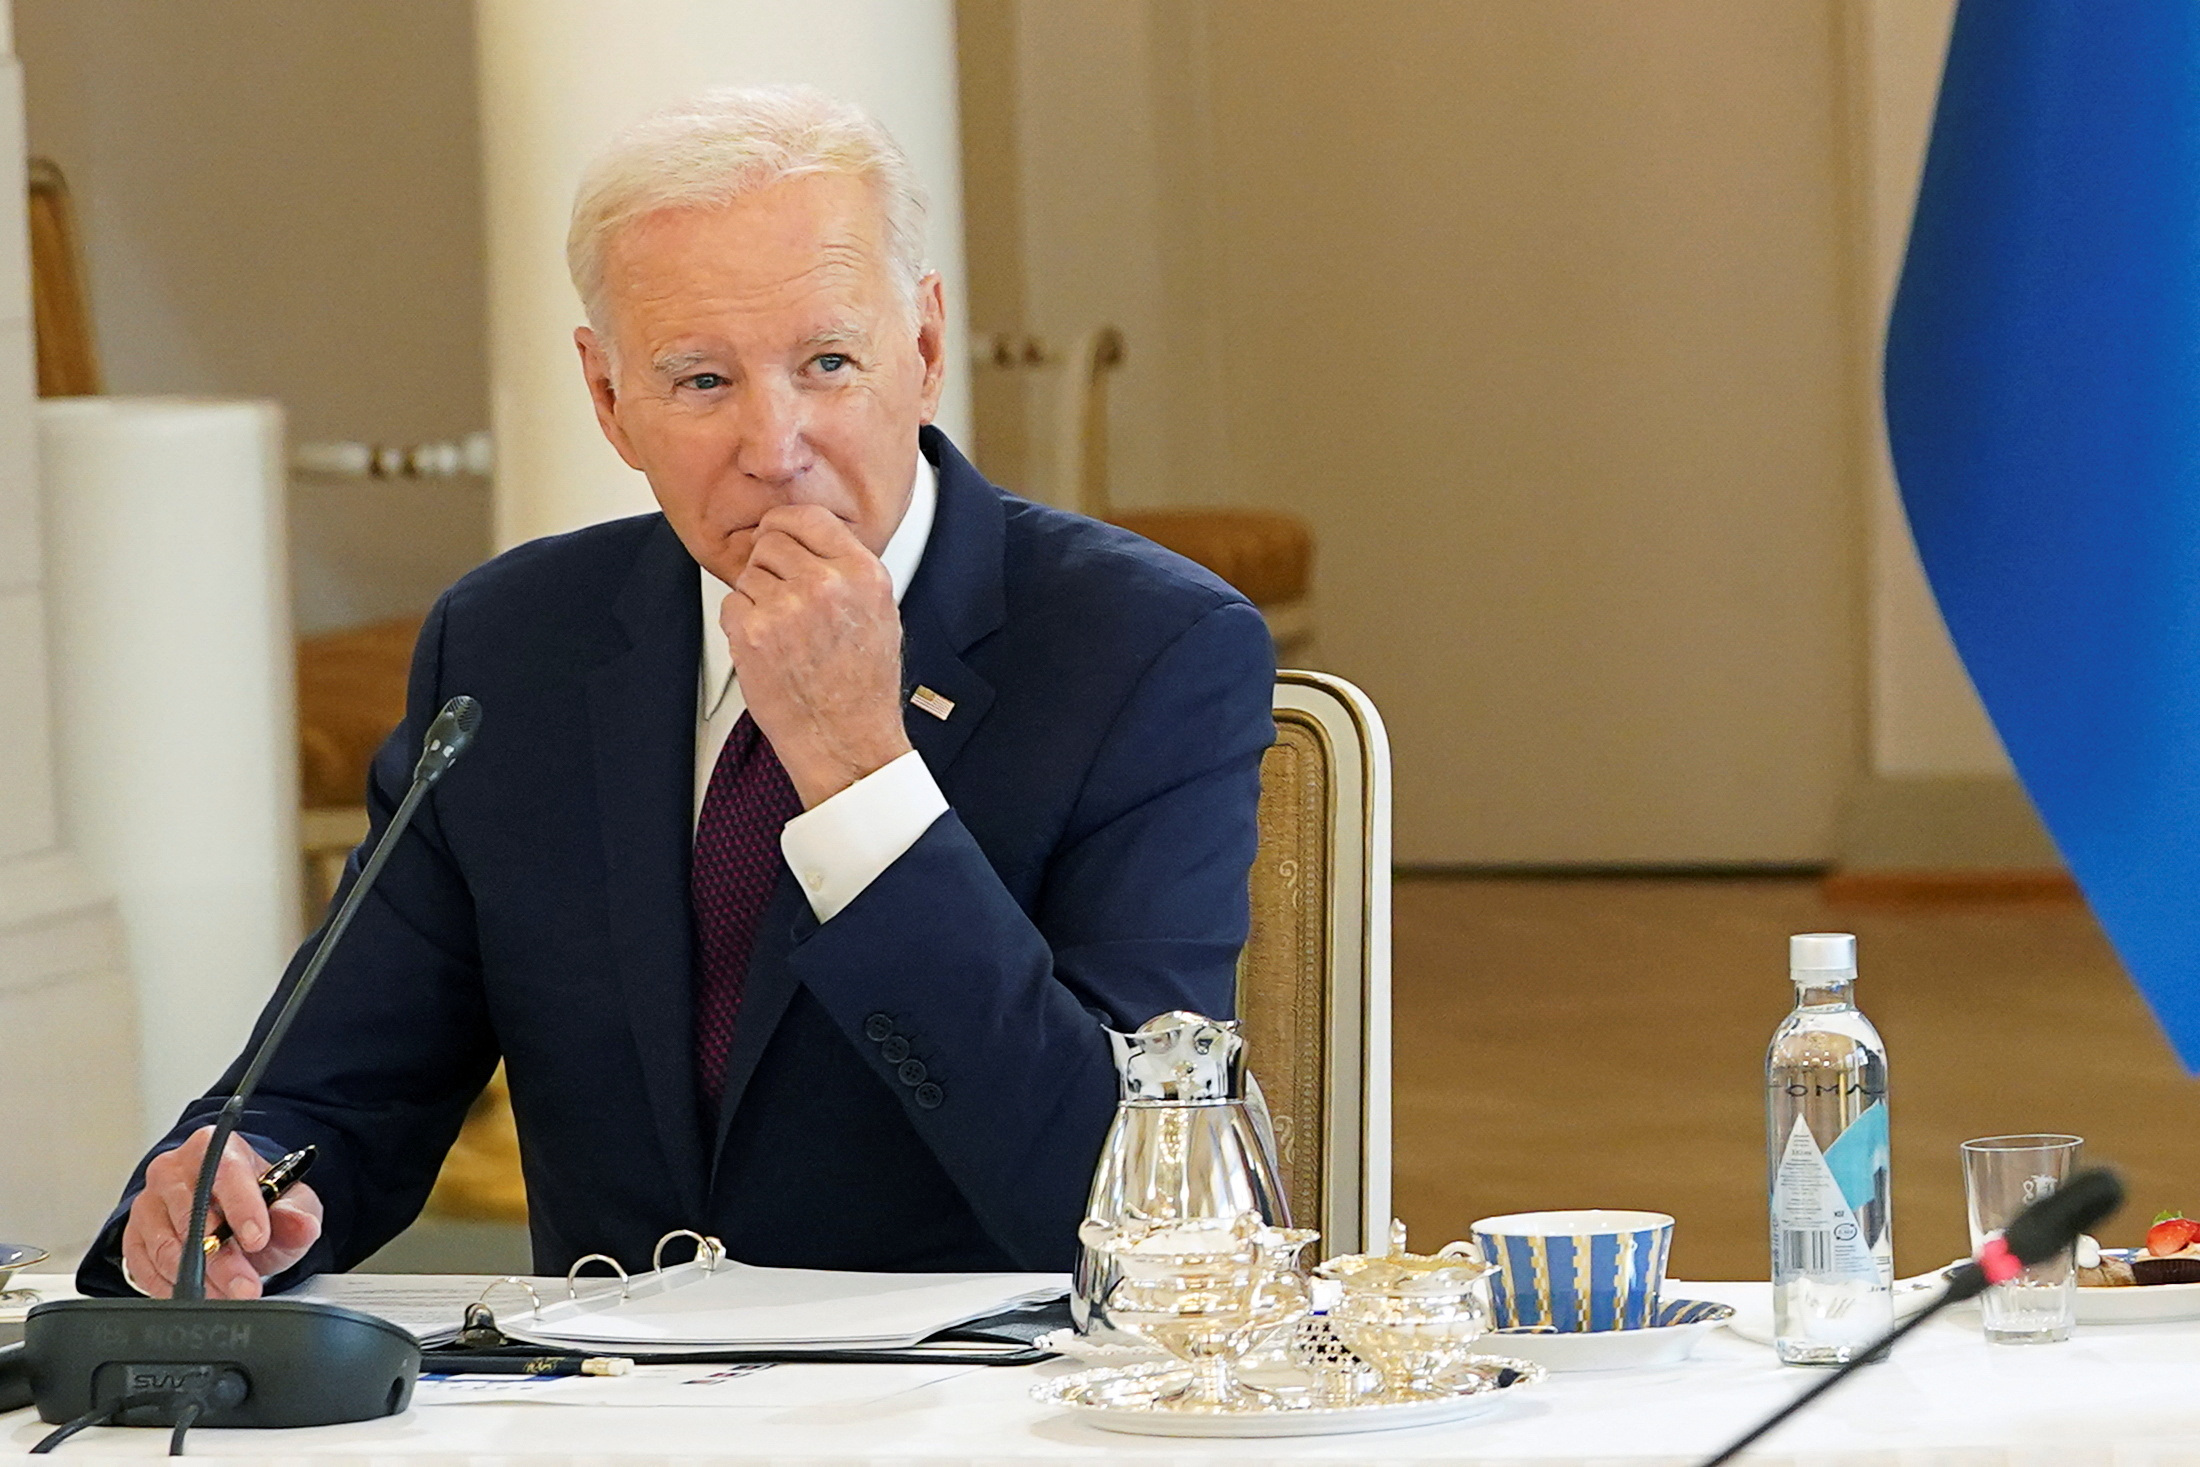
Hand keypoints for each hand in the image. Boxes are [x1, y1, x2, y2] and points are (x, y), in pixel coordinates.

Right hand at [121, 1126, 322, 1299]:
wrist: (229, 1214)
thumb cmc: (258, 1202)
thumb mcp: (290, 1202)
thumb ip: (298, 1213)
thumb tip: (302, 1224)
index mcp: (217, 1148)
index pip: (226, 1173)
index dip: (242, 1208)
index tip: (258, 1240)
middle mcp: (174, 1170)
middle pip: (193, 1216)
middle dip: (223, 1259)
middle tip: (246, 1287)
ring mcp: (148, 1202)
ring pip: (167, 1246)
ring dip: (199, 1279)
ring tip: (229, 1295)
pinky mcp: (133, 1234)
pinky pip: (144, 1266)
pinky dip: (172, 1287)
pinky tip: (200, 1294)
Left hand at [720, 505, 913, 806]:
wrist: (846, 740)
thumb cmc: (862, 687)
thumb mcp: (881, 614)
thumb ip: (847, 570)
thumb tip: (809, 540)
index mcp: (862, 574)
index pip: (808, 517)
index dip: (785, 525)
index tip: (778, 535)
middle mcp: (826, 585)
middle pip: (771, 542)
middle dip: (770, 567)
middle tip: (784, 600)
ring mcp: (787, 608)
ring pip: (748, 574)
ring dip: (756, 599)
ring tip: (784, 634)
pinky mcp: (753, 633)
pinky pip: (731, 604)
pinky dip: (741, 624)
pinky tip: (768, 648)